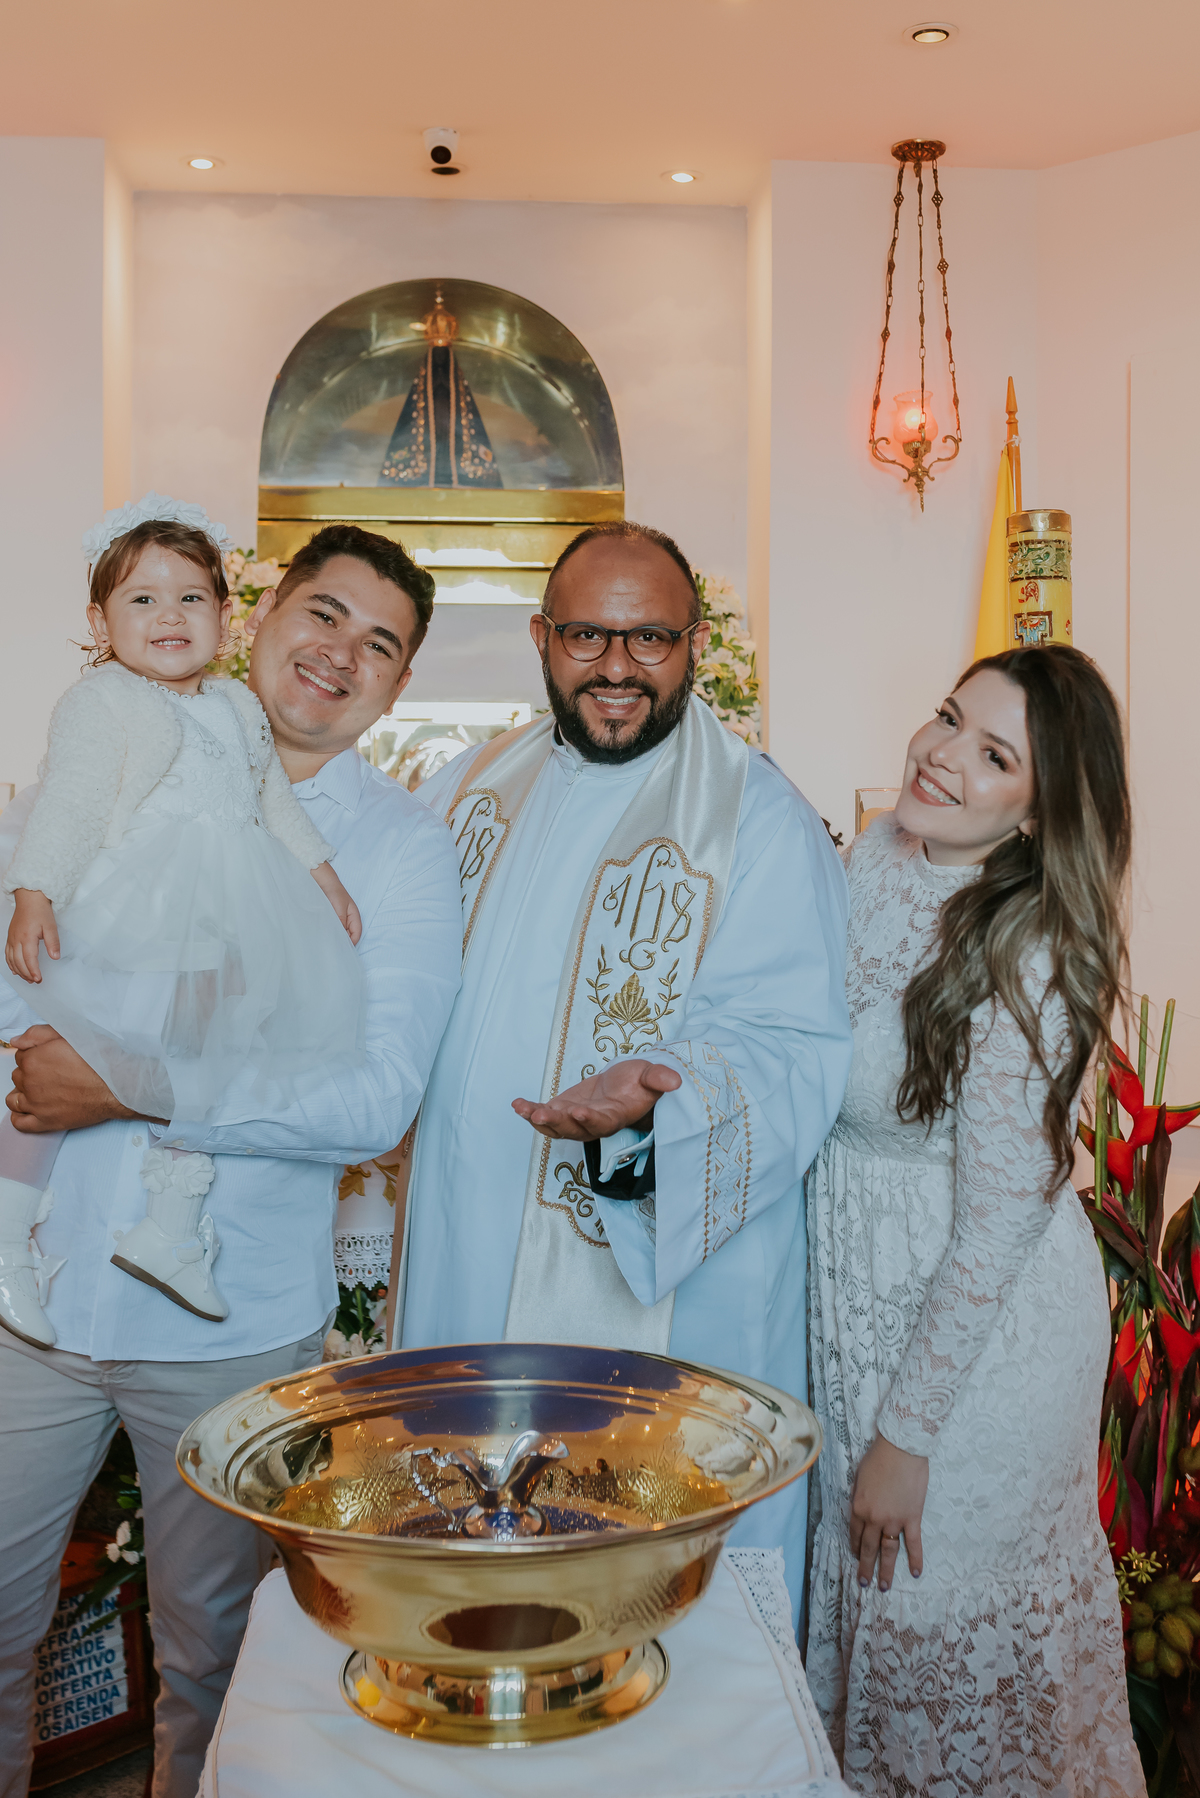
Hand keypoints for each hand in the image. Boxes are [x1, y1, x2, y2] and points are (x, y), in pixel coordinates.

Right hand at [6, 889, 58, 983]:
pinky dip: (11, 964)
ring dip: (19, 971)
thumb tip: (55, 957)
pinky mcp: (10, 937)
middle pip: (19, 962)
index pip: (29, 959)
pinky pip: (7, 954)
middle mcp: (16, 940)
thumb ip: (53, 943)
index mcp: (27, 938)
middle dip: (27, 974)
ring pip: (12, 960)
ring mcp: (11, 939)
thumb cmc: (40, 911)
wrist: (29, 898)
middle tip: (35, 981)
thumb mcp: (51, 926)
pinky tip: (15, 970)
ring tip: (28, 979)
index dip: (33, 971)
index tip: (38, 979)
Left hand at [6, 1026, 151, 1132]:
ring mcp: (35, 1104)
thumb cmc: (100, 1060)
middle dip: (30, 1073)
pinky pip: (19, 1122)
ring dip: (23, 1093)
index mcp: (33, 1059)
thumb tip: (16, 1041)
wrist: (118, 1085)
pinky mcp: (45, 1122)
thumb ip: (38, 1034)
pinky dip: (19, 1116)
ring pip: (14, 1098)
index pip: (20, 1056)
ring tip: (41, 1090)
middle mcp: (30, 1082)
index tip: (49, 1059)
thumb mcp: (71, 1034)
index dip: (35, 1056)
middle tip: (52, 1073)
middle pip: (18, 1076)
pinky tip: (29, 1110)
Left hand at [311, 862, 361, 943]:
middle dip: (343, 941)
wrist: (322, 880)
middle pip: (349, 935)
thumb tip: (340, 938)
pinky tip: (323, 934)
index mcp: (354, 916)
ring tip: (327, 942)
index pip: (356, 934)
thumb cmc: (334, 892)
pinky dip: (329, 931)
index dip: (351, 943)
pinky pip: (332, 927)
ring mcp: (339, 918)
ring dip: (335, 936)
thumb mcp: (339, 908)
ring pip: (340, 932)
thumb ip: (341, 923)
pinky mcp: (330, 917)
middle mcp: (348, 919)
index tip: (342, 949)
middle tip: (333, 948)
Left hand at [512, 1059, 680, 1140]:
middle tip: (544, 1113)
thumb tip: (675, 1081)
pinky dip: (530, 1111)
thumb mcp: (651, 1075)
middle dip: (558, 1122)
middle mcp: (594, 1123)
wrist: (624, 1085)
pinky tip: (518, 1103)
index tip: (578, 1111)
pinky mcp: (562, 1111)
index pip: (602, 1122)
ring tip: (525, 1108)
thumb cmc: (639, 1081)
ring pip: (556, 1126)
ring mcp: (575, 1120)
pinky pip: (545, 1116)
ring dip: (539, 1119)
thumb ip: (659, 1079)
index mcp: (616, 1116)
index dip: (590, 1120)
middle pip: (574, 1129)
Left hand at [849, 1432, 927, 1590]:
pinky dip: (915, 1559)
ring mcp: (894, 1521)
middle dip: (866, 1567)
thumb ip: (859, 1497)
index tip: (856, 1556)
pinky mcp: (912, 1518)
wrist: (900, 1449)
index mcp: (858, 1508)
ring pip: (888, 1551)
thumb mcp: (859, 1478)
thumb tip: (861, 1510)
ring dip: (886, 1570)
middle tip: (864, 1583)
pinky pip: (913, 1543)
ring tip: (884, 1586)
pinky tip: (916, 1573)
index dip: (855, 1546)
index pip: (854, 1533)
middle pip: (869, 1548)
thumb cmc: (878, 1458)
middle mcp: (874, 1519)